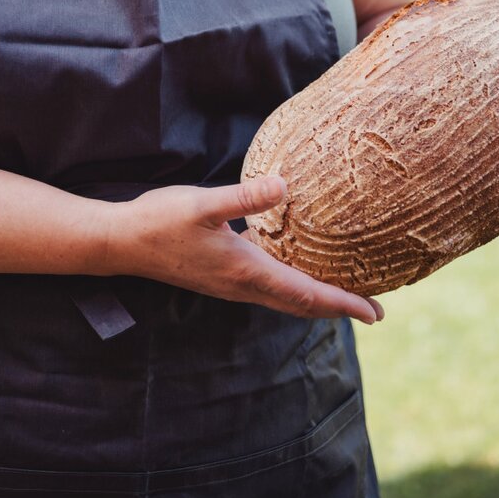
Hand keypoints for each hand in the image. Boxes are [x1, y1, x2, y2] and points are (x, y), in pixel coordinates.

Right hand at [101, 175, 382, 324]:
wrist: (122, 242)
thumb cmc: (161, 221)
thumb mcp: (204, 203)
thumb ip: (244, 196)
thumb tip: (284, 184)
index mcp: (247, 271)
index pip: (306, 294)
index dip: (343, 304)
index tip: (376, 313)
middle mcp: (243, 285)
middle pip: (301, 303)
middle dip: (337, 308)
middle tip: (372, 312)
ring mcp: (230, 284)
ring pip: (285, 298)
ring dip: (315, 299)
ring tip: (341, 293)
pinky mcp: (220, 276)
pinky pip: (268, 287)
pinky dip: (291, 286)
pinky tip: (292, 267)